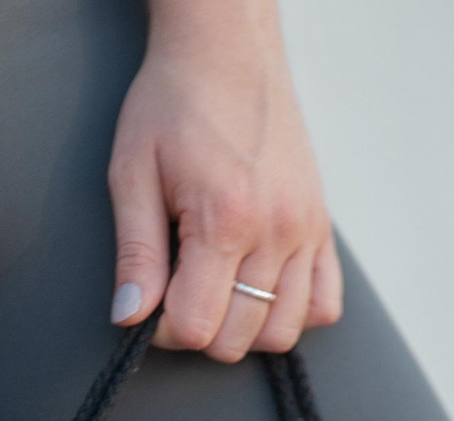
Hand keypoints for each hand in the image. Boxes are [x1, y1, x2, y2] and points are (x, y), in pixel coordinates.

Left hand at [106, 0, 341, 360]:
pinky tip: (259, 290)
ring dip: (244, 329)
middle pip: (238, 338)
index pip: (196, 326)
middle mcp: (276, 229)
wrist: (227, 48)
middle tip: (178, 293)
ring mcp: (306, 229)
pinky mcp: (322, 225)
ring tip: (218, 292)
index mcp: (226, 218)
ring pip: (283, 331)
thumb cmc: (174, 101)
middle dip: (200, 330)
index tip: (152, 301)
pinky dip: (292, 312)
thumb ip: (135, 253)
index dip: (163, 329)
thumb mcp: (133, 173)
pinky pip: (324, 304)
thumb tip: (129, 317)